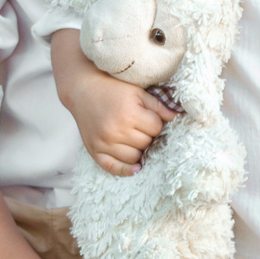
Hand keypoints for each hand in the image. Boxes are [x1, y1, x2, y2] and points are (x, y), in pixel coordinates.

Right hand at [56, 36, 177, 175]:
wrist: (82, 90)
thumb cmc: (113, 89)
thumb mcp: (137, 92)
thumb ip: (158, 106)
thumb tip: (176, 118)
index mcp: (129, 114)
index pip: (156, 128)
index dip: (155, 123)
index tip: (148, 117)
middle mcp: (116, 131)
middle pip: (146, 143)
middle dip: (147, 135)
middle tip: (139, 126)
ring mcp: (104, 143)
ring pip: (134, 157)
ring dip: (138, 150)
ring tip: (133, 138)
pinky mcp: (95, 151)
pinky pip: (114, 168)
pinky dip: (126, 170)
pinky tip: (135, 167)